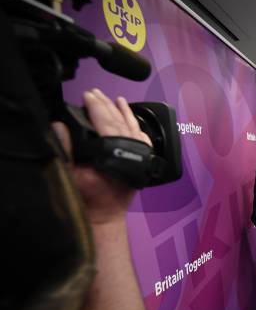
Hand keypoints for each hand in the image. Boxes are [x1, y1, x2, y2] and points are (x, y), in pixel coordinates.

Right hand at [52, 88, 151, 224]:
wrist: (105, 216)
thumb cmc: (89, 199)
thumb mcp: (70, 175)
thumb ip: (66, 150)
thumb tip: (61, 126)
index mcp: (115, 154)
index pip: (106, 124)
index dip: (96, 107)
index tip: (87, 95)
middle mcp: (130, 153)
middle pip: (119, 122)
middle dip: (107, 105)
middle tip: (95, 93)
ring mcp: (139, 157)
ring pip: (132, 128)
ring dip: (123, 112)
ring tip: (116, 99)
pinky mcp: (142, 161)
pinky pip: (142, 139)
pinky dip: (137, 127)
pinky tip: (132, 118)